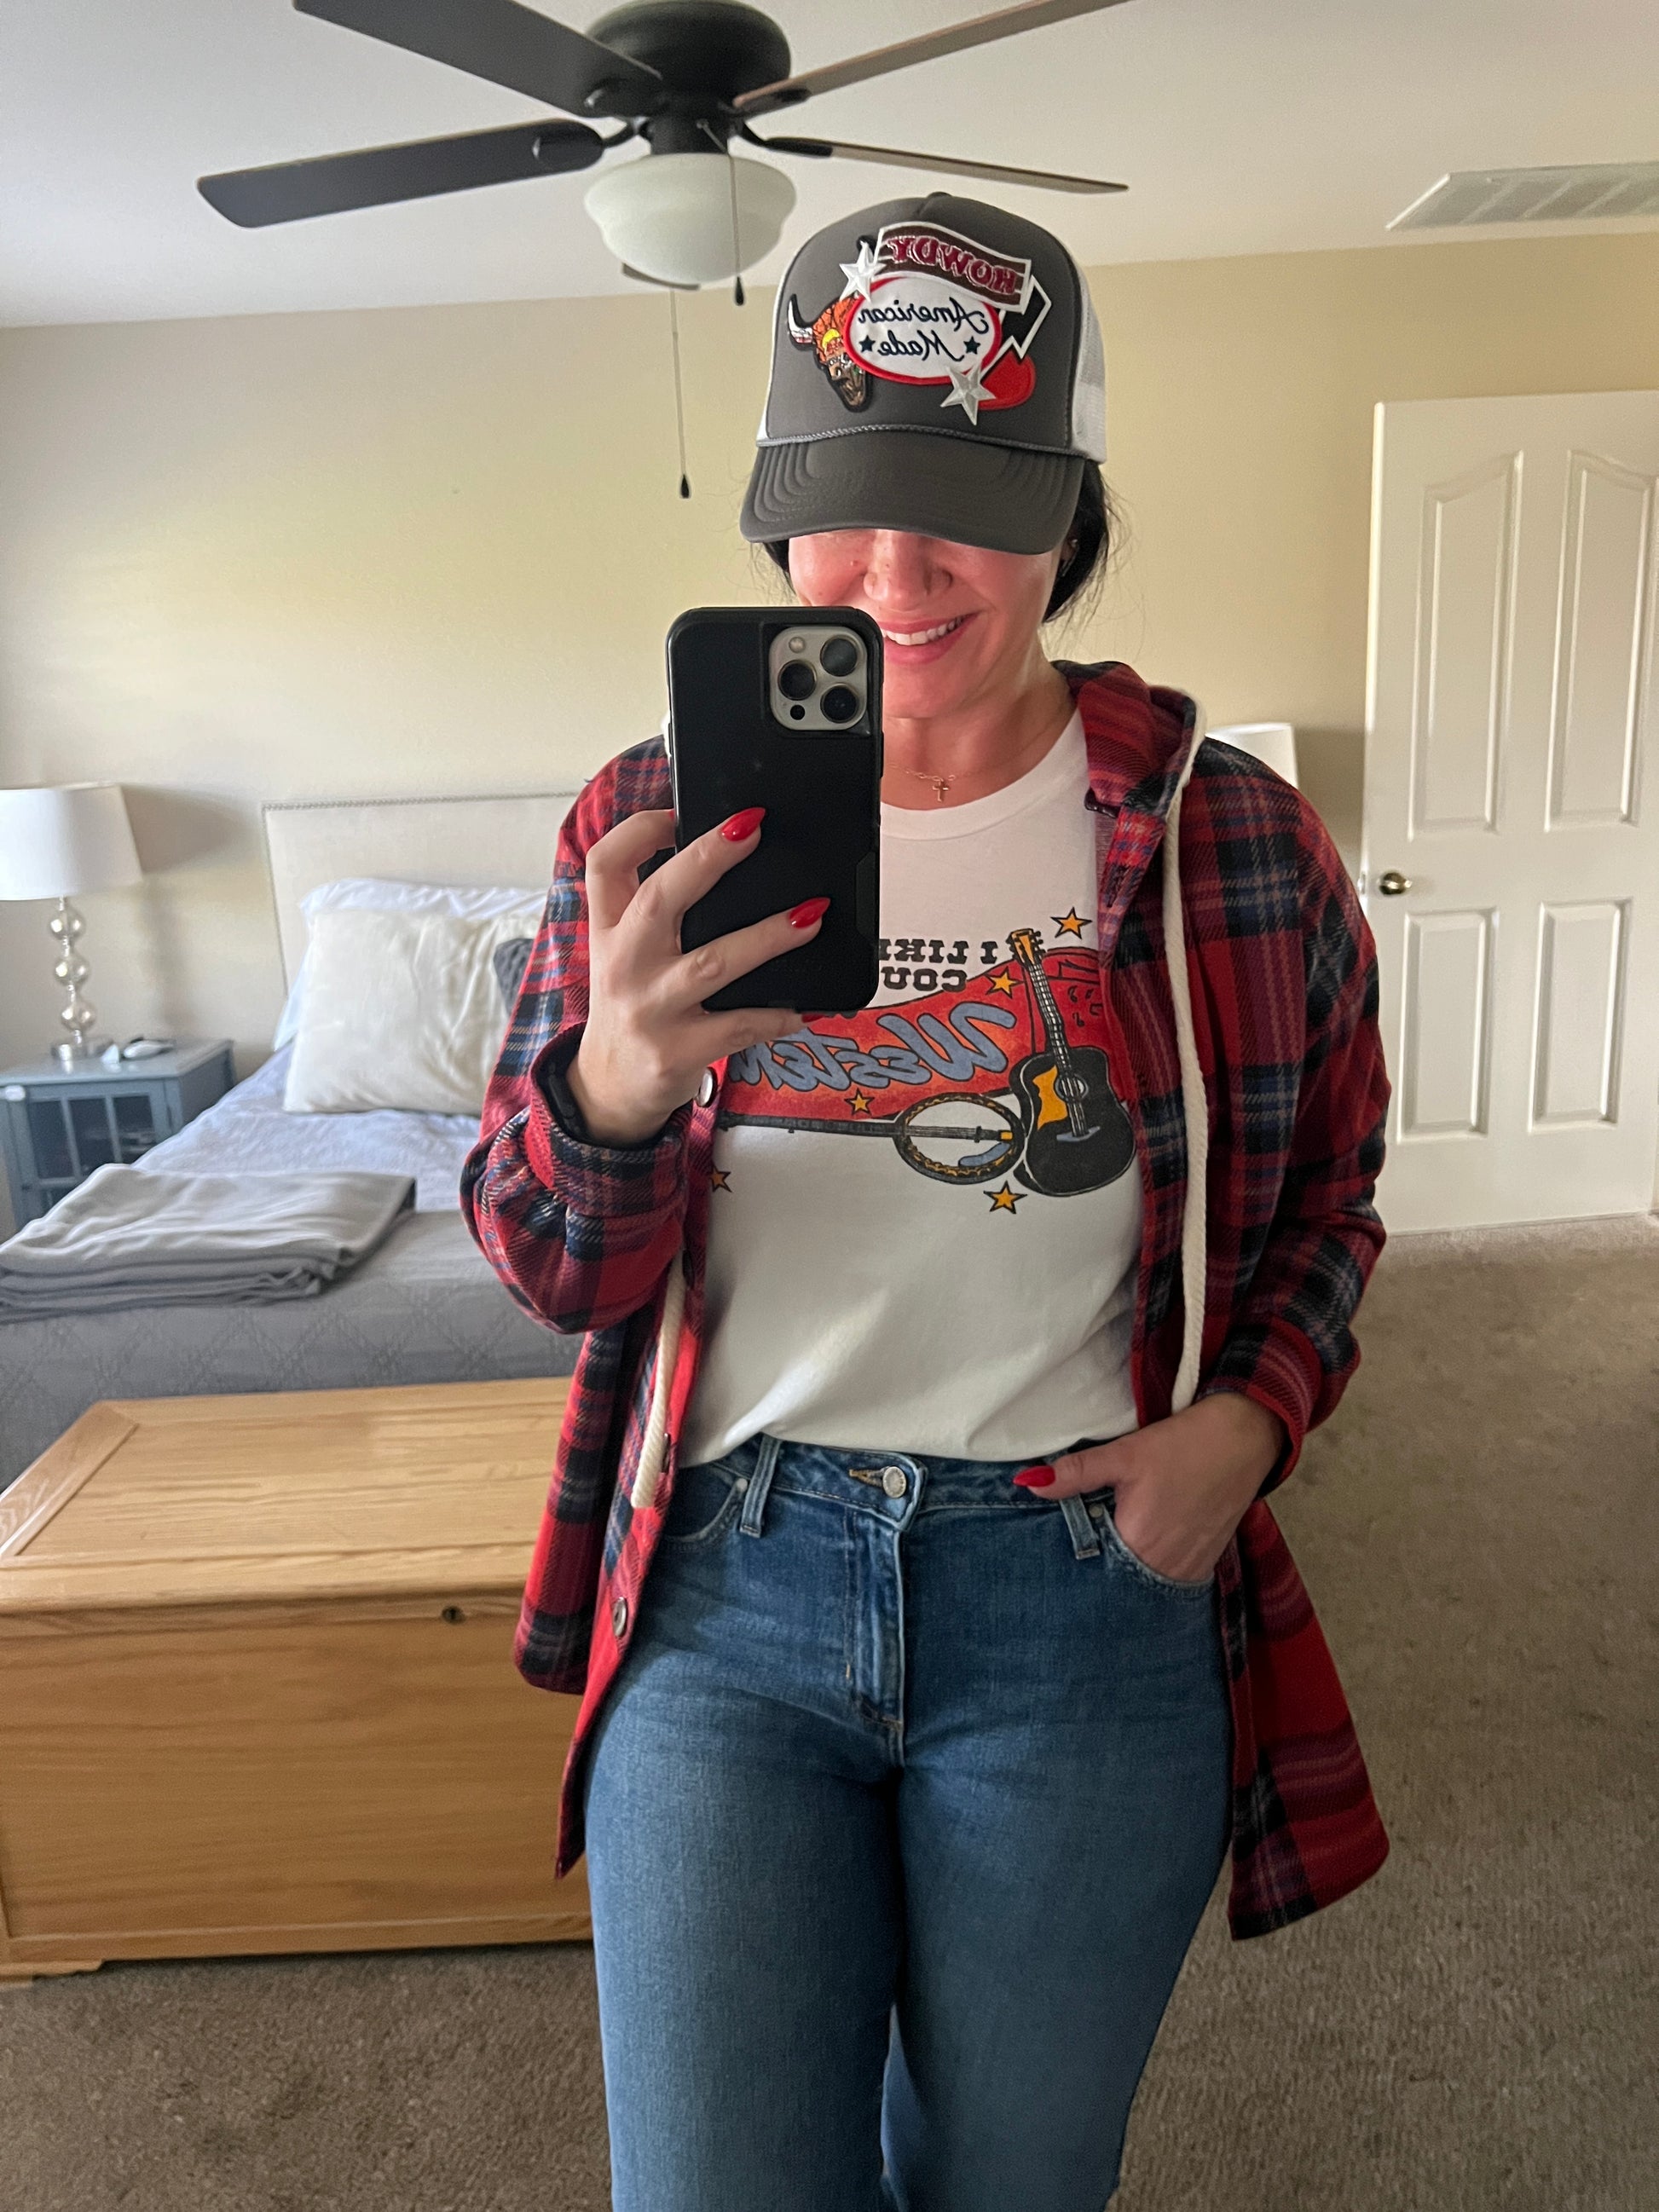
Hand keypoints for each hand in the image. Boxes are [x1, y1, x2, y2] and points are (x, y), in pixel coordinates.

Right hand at [569, 807, 825, 1146]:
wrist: (610, 1089)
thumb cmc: (632, 1007)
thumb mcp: (621, 954)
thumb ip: (652, 911)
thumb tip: (721, 855)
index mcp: (607, 931)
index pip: (604, 865)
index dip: (637, 830)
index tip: (676, 812)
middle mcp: (622, 965)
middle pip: (658, 898)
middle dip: (707, 858)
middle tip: (754, 828)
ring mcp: (649, 1010)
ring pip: (712, 963)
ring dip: (767, 937)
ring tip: (812, 915)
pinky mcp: (676, 1051)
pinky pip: (737, 1027)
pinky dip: (775, 1016)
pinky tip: (802, 1008)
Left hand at [1016, 1395, 1285, 1582]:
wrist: (1244, 1437)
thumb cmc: (1184, 1444)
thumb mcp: (1125, 1454)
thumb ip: (1076, 1474)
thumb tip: (1028, 1483)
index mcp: (1139, 1543)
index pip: (1094, 1571)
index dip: (1077, 1564)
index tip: (1059, 1558)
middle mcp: (1166, 1566)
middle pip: (1121, 1581)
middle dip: (1101, 1571)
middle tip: (1085, 1552)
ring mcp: (1190, 1567)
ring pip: (1147, 1583)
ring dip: (1129, 1572)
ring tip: (1113, 1551)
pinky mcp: (1207, 1561)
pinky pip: (1172, 1578)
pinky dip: (1155, 1569)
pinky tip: (1145, 1550)